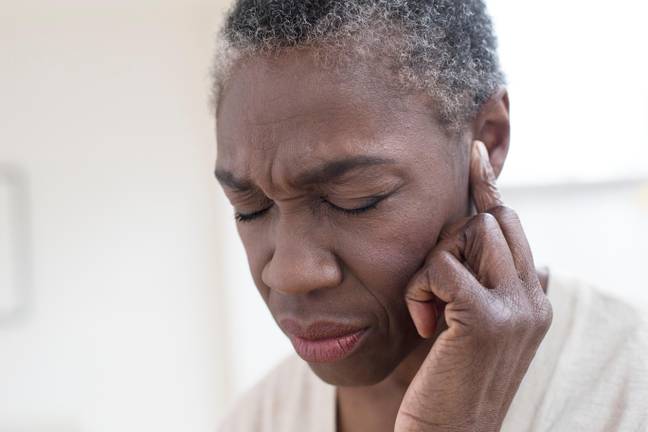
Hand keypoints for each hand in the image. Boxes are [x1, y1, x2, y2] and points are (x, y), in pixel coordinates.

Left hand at [395, 140, 552, 431]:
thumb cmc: (451, 381)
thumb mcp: (479, 331)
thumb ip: (501, 290)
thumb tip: (535, 260)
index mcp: (534, 297)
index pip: (513, 226)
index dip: (491, 189)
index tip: (474, 155)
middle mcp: (535, 297)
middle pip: (490, 220)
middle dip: (451, 237)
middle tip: (432, 282)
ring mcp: (516, 307)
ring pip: (467, 234)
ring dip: (431, 265)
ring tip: (427, 310)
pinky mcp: (486, 318)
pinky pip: (442, 264)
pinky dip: (420, 286)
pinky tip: (423, 320)